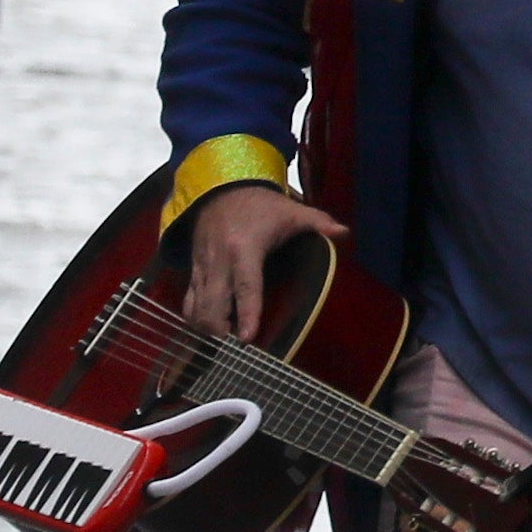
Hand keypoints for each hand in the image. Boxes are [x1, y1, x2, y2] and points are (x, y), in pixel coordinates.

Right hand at [180, 180, 343, 336]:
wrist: (221, 186)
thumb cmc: (260, 204)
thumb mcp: (290, 211)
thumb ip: (317, 222)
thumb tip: (344, 233)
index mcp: (245, 248)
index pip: (246, 286)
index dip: (247, 313)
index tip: (247, 338)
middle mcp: (219, 259)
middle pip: (213, 304)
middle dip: (219, 329)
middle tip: (233, 346)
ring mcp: (202, 265)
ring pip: (195, 305)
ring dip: (206, 326)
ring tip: (222, 340)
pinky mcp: (193, 267)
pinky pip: (188, 298)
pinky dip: (194, 316)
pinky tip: (206, 327)